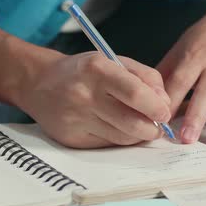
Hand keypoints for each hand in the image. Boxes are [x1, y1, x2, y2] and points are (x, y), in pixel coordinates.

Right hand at [18, 52, 170, 147]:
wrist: (39, 82)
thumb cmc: (85, 71)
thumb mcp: (115, 61)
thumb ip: (145, 77)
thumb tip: (165, 104)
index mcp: (97, 69)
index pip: (135, 93)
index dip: (157, 107)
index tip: (165, 112)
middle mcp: (84, 95)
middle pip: (132, 122)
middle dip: (153, 128)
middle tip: (159, 124)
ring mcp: (76, 120)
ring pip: (123, 138)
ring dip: (139, 135)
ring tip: (142, 125)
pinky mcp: (72, 139)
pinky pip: (108, 145)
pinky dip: (120, 139)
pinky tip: (119, 128)